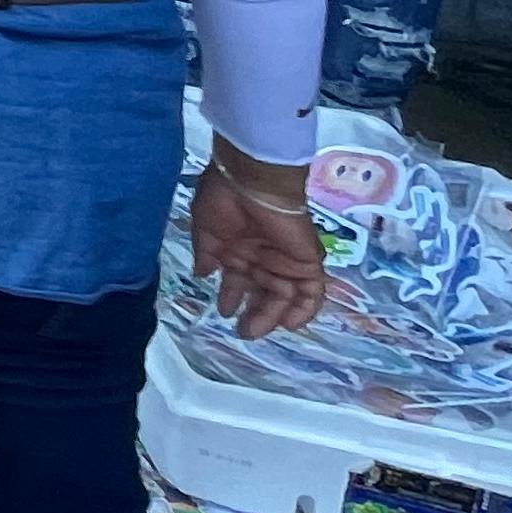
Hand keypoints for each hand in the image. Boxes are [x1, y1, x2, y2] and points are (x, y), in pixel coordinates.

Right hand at [191, 163, 329, 339]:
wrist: (251, 181)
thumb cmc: (223, 200)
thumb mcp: (204, 228)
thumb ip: (205, 253)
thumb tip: (201, 274)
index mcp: (240, 249)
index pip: (239, 281)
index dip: (232, 297)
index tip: (224, 311)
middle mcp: (263, 258)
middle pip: (263, 293)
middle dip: (253, 313)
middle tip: (242, 331)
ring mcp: (285, 261)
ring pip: (285, 296)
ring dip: (272, 316)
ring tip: (255, 329)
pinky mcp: (306, 261)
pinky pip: (310, 292)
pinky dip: (304, 310)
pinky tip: (288, 324)